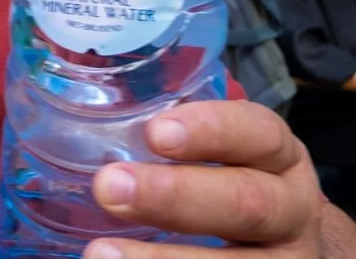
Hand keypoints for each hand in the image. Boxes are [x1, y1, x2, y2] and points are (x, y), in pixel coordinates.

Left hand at [85, 100, 322, 257]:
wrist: (283, 250)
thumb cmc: (226, 184)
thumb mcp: (219, 155)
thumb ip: (164, 137)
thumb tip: (64, 111)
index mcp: (277, 158)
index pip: (258, 133)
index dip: (211, 130)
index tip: (155, 133)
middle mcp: (292, 211)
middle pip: (246, 203)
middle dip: (175, 197)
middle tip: (108, 188)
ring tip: (100, 255)